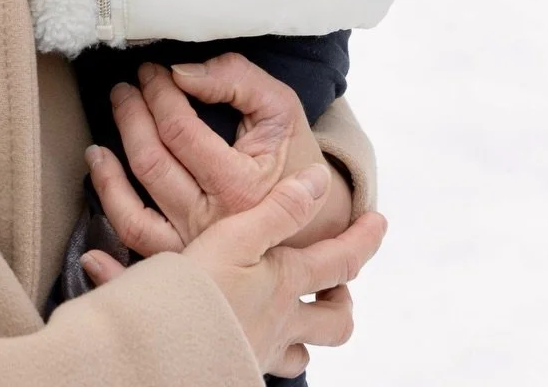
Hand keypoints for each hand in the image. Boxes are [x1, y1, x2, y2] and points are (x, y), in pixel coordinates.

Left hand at [85, 54, 349, 256]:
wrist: (312, 221)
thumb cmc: (292, 158)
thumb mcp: (280, 109)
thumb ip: (235, 79)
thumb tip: (180, 72)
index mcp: (243, 187)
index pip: (180, 132)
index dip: (158, 93)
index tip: (151, 70)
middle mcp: (215, 227)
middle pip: (152, 164)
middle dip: (131, 116)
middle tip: (124, 89)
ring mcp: (195, 252)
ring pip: (132, 213)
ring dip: (107, 172)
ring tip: (99, 141)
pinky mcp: (182, 266)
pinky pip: (133, 250)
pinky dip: (108, 221)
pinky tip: (99, 183)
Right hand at [85, 162, 385, 379]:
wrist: (168, 348)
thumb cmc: (200, 288)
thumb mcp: (238, 235)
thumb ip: (281, 209)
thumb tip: (322, 179)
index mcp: (285, 282)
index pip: (341, 261)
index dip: (364, 240)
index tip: (380, 221)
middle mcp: (282, 321)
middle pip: (334, 321)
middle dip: (342, 302)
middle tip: (338, 285)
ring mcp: (261, 349)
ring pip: (303, 351)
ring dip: (309, 334)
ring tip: (300, 315)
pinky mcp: (237, 367)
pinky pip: (269, 366)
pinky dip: (272, 353)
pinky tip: (254, 338)